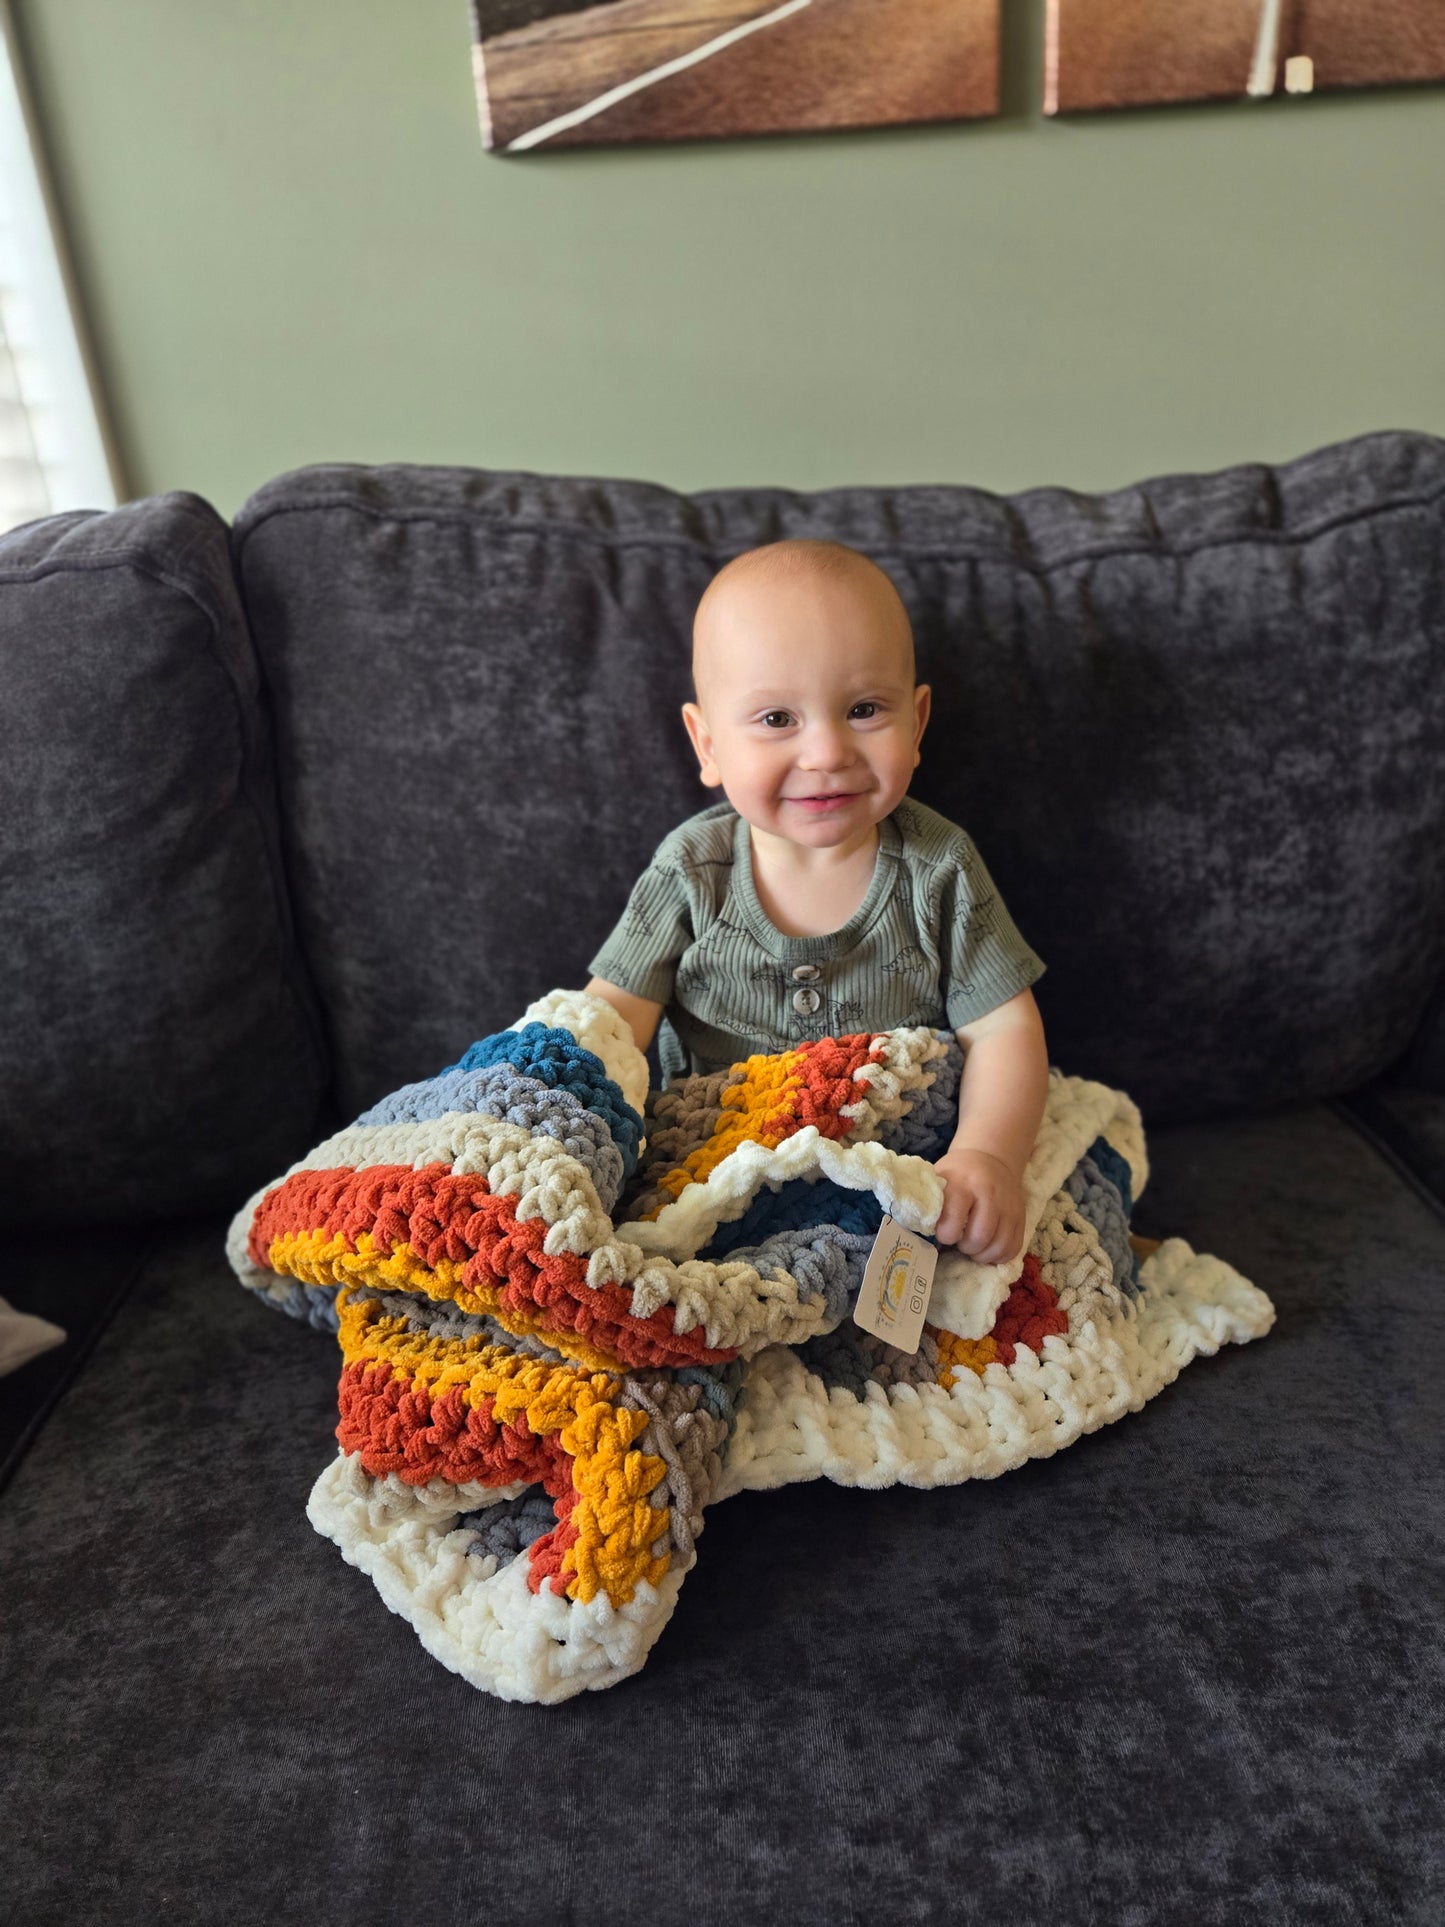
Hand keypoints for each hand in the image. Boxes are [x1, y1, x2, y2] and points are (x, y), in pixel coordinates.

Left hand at [933, 1148, 1024, 1263]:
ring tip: (973, 1246)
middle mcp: (990, 1194)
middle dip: (965, 1247)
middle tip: (960, 1241)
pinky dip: (999, 1255)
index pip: (954, 1218)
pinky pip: (1014, 1247)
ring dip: (982, 1254)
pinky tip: (988, 1248)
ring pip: (999, 1246)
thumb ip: (931, 1203)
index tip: (943, 1233)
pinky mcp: (1022, 1216)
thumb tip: (921, 1229)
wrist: (990, 1159)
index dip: (946, 1234)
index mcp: (964, 1183)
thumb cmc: (958, 1174)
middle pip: (980, 1236)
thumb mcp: (940, 1179)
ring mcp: (1009, 1206)